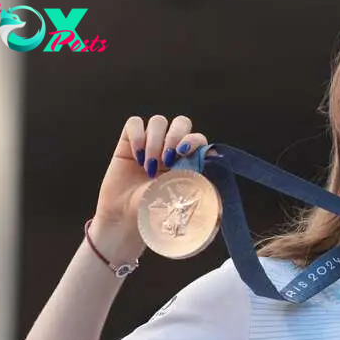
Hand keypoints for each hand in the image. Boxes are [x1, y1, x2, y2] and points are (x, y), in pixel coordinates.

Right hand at [90, 115, 208, 252]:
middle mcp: (171, 149)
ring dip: (155, 141)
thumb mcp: (181, 195)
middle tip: (167, 159)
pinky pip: (134, 123)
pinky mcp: (128, 142)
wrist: (126, 218)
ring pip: (158, 121)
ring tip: (149, 167)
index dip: (193, 140)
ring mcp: (150, 143)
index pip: (197, 137)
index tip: (183, 153)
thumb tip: (212, 157)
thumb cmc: (155, 210)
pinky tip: (137, 157)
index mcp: (188, 161)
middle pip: (181, 122)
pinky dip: (137, 136)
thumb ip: (196, 177)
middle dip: (176, 136)